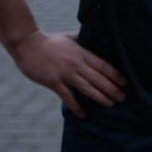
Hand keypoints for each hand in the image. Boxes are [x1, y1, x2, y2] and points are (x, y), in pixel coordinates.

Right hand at [9, 30, 124, 117]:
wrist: (27, 44)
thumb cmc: (49, 40)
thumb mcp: (70, 37)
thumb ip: (83, 40)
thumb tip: (95, 36)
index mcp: (82, 52)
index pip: (103, 65)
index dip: (115, 75)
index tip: (125, 82)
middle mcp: (76, 64)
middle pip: (98, 78)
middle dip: (112, 89)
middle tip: (122, 98)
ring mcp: (65, 74)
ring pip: (87, 88)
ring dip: (100, 97)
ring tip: (110, 104)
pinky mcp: (53, 82)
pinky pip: (68, 97)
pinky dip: (77, 106)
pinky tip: (84, 114)